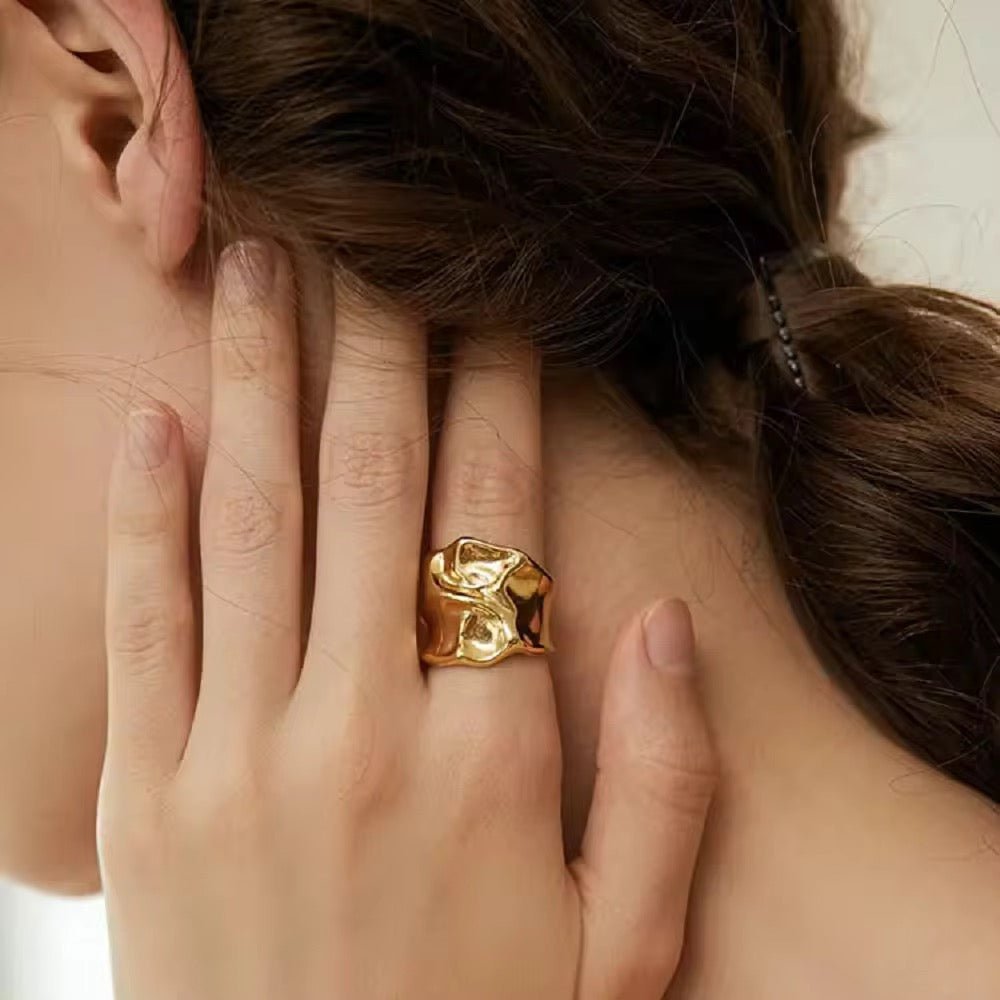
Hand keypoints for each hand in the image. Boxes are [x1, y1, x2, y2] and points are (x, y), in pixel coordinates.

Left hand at [98, 240, 716, 999]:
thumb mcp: (622, 945)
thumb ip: (666, 781)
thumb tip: (666, 623)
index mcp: (492, 761)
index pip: (497, 524)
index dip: (498, 401)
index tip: (496, 315)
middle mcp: (364, 733)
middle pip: (371, 488)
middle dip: (373, 349)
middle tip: (367, 245)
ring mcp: (241, 762)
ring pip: (250, 523)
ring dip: (253, 382)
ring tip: (250, 274)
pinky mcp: (148, 804)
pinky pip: (143, 624)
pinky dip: (146, 514)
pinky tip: (156, 420)